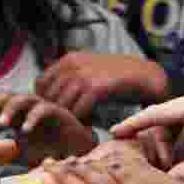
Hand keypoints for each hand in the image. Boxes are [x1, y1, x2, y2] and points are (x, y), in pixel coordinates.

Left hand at [0, 93, 95, 166]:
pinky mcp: (59, 112)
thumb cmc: (49, 152)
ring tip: (0, 122)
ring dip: (10, 109)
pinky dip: (33, 118)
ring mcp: (43, 107)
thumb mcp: (22, 153)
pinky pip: (44, 109)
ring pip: (23, 99)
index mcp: (17, 114)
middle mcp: (28, 107)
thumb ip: (5, 152)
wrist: (78, 152)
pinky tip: (25, 130)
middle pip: (6, 97)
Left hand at [35, 52, 169, 119]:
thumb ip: (70, 78)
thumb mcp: (89, 70)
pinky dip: (81, 121)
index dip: (44, 99)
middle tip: (66, 123)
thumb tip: (50, 96)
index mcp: (69, 59)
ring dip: (68, 119)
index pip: (40, 83)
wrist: (144, 75)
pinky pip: (77, 111)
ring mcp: (83, 75)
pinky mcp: (94, 88)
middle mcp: (73, 65)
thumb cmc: (115, 78)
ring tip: (78, 125)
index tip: (54, 111)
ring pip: (61, 105)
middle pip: (48, 96)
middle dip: (55, 112)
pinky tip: (89, 124)